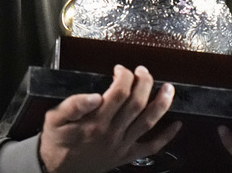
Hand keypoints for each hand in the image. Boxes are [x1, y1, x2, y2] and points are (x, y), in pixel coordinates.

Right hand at [39, 64, 181, 172]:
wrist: (56, 170)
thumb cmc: (56, 141)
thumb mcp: (55, 119)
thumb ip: (74, 105)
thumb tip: (96, 95)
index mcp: (95, 122)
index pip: (118, 92)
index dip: (124, 76)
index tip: (120, 69)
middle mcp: (111, 133)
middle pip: (136, 104)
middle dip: (144, 83)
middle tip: (143, 71)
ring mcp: (121, 145)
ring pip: (147, 122)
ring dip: (161, 104)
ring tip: (169, 88)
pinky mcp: (126, 155)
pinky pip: (151, 147)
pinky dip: (166, 137)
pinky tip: (176, 125)